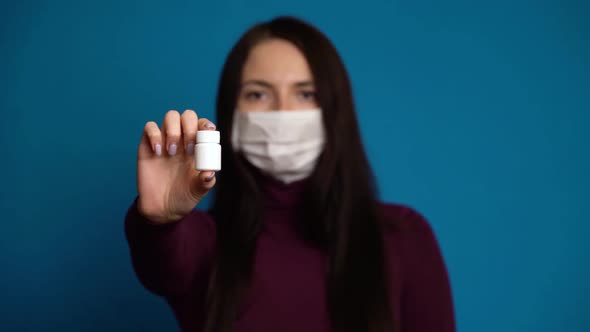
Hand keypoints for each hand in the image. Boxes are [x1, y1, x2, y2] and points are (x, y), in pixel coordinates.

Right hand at [135, 109, 216, 223]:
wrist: (162, 209)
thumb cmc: (184, 197)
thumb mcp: (199, 191)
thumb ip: (206, 182)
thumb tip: (209, 172)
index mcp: (198, 147)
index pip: (203, 125)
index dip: (205, 124)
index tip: (207, 132)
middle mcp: (183, 140)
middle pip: (187, 116)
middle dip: (190, 126)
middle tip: (189, 148)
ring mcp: (165, 141)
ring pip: (170, 116)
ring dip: (173, 130)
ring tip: (172, 152)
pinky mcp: (148, 145)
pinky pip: (149, 127)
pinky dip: (154, 134)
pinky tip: (158, 152)